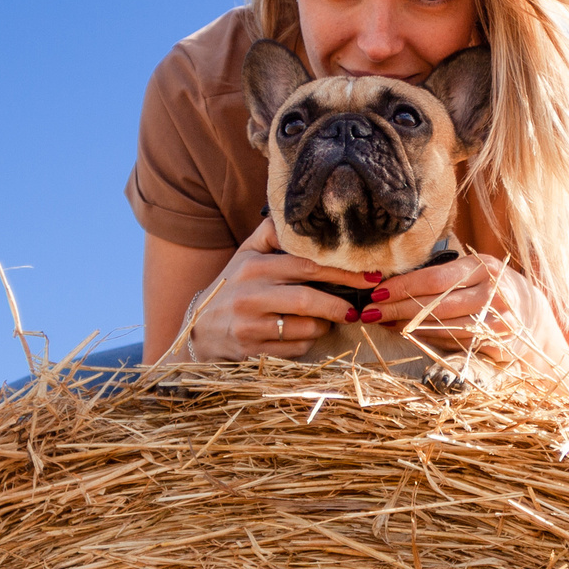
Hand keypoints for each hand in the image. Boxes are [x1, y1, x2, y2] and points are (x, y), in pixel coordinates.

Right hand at [176, 220, 372, 361]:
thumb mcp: (246, 254)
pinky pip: (295, 349)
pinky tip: (306, 335)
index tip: (369, 276)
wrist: (199, 328)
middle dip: (340, 305)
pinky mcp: (252, 352)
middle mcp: (250, 296)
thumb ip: (272, 233)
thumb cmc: (231, 286)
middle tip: (357, 307)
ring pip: (305, 328)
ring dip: (325, 326)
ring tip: (329, 320)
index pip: (306, 266)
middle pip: (308, 300)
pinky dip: (308, 343)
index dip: (342, 272)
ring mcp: (250, 326)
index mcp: (254, 267)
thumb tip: (304, 216)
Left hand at [360, 251, 562, 368]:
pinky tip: (409, 336)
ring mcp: (499, 320)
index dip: (403, 286)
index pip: (435, 278)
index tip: (376, 291)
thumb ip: (445, 275)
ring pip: (443, 327)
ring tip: (383, 324)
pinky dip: (429, 340)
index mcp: (484, 266)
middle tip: (369, 312)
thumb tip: (393, 282)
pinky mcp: (499, 345)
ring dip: (408, 328)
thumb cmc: (492, 290)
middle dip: (397, 309)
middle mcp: (494, 291)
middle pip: (435, 304)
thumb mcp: (475, 272)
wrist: (533, 318)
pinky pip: (455, 344)